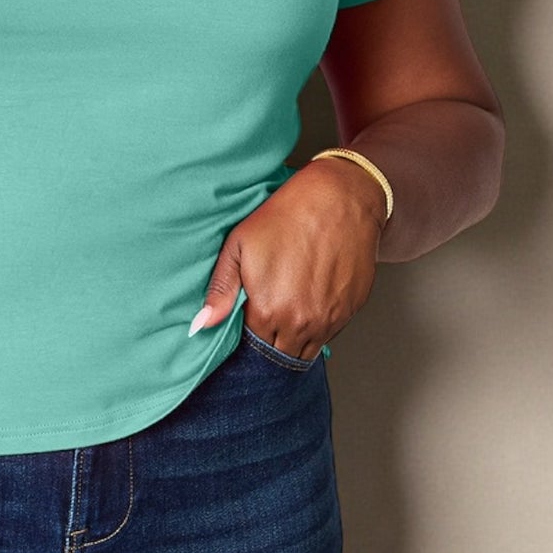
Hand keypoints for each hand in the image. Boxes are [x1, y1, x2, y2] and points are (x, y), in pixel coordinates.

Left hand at [191, 158, 386, 359]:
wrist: (339, 198)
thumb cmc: (287, 216)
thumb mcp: (239, 245)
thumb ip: (220, 290)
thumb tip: (200, 325)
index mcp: (268, 311)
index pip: (252, 346)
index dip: (247, 336)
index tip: (248, 321)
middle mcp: (301, 323)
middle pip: (280, 354)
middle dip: (270, 343)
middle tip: (267, 316)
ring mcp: (330, 320)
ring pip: (307, 350)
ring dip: (295, 339)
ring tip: (289, 308)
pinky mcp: (352, 311)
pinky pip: (330, 334)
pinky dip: (319, 326)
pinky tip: (311, 300)